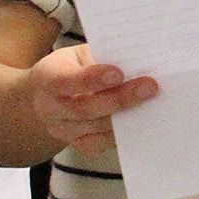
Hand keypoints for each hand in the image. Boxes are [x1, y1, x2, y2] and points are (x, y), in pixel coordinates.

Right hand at [25, 43, 156, 157]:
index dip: (92, 79)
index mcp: (47, 78)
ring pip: (96, 128)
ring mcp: (62, 130)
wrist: (46, 97)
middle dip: (120, 99)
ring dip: (127, 116)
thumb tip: (137, 61)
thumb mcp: (77, 55)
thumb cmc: (70, 68)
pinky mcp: (76, 144)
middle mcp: (50, 108)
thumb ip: (100, 58)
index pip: (66, 81)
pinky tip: (143, 120)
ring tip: (153, 103)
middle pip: (85, 108)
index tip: (119, 73)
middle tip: (150, 87)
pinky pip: (100, 143)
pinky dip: (122, 133)